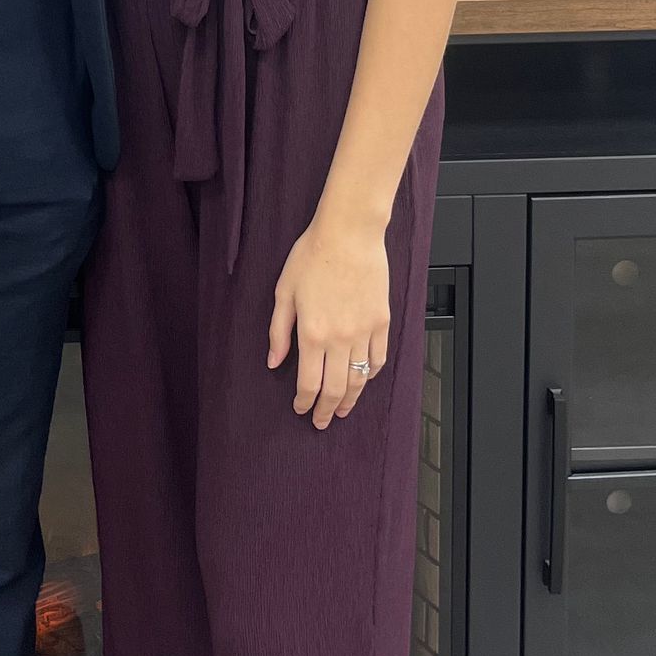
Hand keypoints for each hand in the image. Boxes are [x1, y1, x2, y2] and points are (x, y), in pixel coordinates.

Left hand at [267, 212, 390, 429]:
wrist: (349, 234)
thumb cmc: (313, 256)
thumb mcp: (284, 292)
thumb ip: (278, 331)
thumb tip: (273, 362)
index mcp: (312, 334)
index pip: (308, 383)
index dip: (304, 402)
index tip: (300, 409)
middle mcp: (340, 339)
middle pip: (336, 389)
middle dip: (327, 411)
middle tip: (322, 421)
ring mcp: (364, 332)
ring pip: (360, 380)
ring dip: (351, 400)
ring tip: (344, 410)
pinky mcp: (382, 322)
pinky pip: (379, 359)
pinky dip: (371, 375)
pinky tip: (364, 380)